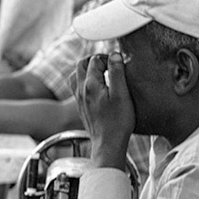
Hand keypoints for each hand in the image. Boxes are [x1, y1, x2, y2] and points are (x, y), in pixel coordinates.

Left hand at [76, 49, 134, 168]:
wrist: (107, 144)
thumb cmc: (117, 121)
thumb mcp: (122, 94)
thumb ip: (117, 73)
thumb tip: (114, 54)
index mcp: (90, 84)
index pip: (95, 59)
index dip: (108, 57)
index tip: (119, 63)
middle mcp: (81, 89)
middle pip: (81, 64)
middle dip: (95, 60)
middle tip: (110, 65)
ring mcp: (79, 98)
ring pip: (76, 75)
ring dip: (88, 70)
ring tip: (103, 73)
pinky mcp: (81, 106)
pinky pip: (77, 87)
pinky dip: (85, 81)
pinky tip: (98, 87)